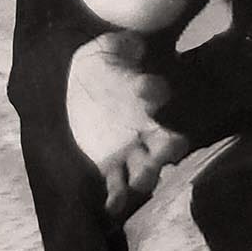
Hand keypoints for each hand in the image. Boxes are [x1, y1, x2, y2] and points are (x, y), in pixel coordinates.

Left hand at [66, 33, 191, 216]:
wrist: (85, 85)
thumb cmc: (105, 63)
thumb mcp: (110, 48)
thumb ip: (121, 44)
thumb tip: (132, 42)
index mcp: (146, 95)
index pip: (157, 93)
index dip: (155, 92)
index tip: (152, 89)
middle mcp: (145, 127)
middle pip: (165, 142)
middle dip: (167, 148)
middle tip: (166, 152)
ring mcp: (130, 149)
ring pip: (147, 168)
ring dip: (146, 177)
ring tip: (140, 184)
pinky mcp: (109, 164)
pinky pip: (117, 184)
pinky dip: (117, 199)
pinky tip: (111, 208)